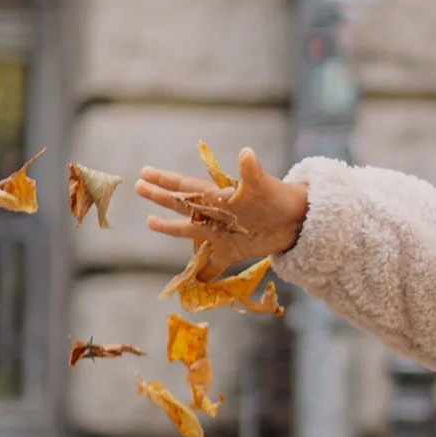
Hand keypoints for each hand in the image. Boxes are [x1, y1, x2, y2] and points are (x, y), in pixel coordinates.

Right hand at [135, 148, 308, 278]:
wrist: (297, 221)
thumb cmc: (279, 198)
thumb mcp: (263, 186)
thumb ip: (251, 172)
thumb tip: (246, 153)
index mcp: (218, 196)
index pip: (186, 186)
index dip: (166, 180)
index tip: (145, 173)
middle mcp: (215, 213)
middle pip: (182, 205)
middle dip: (161, 196)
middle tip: (138, 187)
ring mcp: (221, 233)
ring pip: (190, 232)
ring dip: (171, 229)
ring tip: (151, 223)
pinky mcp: (233, 251)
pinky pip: (213, 264)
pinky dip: (203, 273)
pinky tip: (193, 282)